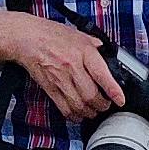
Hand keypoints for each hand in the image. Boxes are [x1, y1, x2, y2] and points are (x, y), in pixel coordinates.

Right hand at [10, 17, 124, 121]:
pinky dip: (74, 115)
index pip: (102, 74)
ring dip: (90, 112)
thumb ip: (95, 45)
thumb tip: (107, 53)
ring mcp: (60, 79)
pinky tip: (79, 113)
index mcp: (83, 51)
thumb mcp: (79, 34)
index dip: (113, 90)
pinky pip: (64, 109)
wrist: (28, 38)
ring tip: (95, 110)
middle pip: (91, 95)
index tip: (120, 99)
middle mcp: (72, 66)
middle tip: (106, 104)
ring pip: (79, 105)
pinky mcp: (50, 88)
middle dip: (102, 105)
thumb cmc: (52, 34)